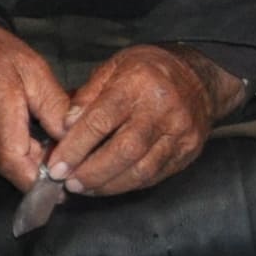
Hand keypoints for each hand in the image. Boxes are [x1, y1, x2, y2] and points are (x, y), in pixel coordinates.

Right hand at [0, 22, 74, 193]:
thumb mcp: (35, 70)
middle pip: (17, 169)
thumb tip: (74, 140)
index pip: (14, 164)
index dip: (40, 178)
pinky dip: (12, 151)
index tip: (63, 177)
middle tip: (55, 135)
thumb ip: (56, 107)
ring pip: (8, 168)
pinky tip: (15, 129)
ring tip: (32, 126)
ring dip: (27, 155)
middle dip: (42, 161)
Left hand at [38, 44, 243, 199]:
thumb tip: (64, 127)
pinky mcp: (188, 152)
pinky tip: (109, 185)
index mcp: (138, 84)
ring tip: (85, 188)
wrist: (199, 77)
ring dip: (108, 184)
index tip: (56, 165)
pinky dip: (128, 184)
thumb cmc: (148, 70)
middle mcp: (163, 110)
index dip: (76, 147)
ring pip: (141, 169)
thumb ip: (86, 96)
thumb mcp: (112, 67)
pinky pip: (155, 175)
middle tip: (68, 182)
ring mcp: (179, 133)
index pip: (102, 121)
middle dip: (92, 172)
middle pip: (124, 150)